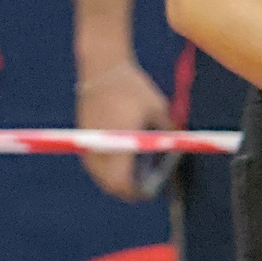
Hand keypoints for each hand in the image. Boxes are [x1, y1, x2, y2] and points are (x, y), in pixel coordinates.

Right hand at [74, 55, 170, 200]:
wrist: (102, 67)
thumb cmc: (133, 88)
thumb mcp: (159, 110)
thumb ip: (168, 135)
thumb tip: (177, 151)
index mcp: (118, 146)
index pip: (122, 184)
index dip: (137, 193)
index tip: (151, 191)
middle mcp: (99, 150)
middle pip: (110, 185)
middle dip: (128, 189)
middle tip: (146, 184)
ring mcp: (88, 145)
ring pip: (100, 176)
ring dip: (116, 178)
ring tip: (136, 169)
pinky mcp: (84, 138)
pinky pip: (94, 163)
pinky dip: (108, 167)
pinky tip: (122, 155)